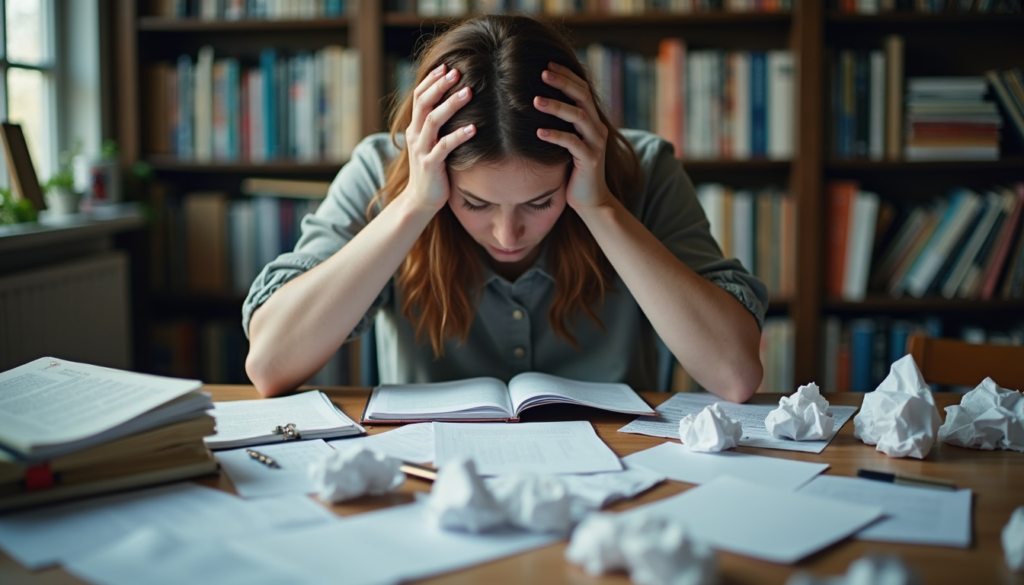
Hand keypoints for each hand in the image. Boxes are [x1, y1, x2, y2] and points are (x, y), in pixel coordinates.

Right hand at [403, 63, 474, 211]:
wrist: (421, 200)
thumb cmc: (432, 169)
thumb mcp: (431, 143)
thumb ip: (438, 125)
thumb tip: (457, 102)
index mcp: (415, 127)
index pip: (418, 96)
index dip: (431, 80)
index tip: (446, 66)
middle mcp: (415, 135)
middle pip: (424, 103)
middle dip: (440, 85)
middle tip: (457, 72)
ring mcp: (422, 150)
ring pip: (433, 121)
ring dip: (451, 105)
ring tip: (468, 92)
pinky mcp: (431, 165)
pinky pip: (444, 147)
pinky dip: (459, 136)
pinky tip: (473, 128)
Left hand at [534, 62, 612, 209]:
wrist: (591, 200)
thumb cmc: (574, 170)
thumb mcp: (569, 142)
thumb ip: (561, 124)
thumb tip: (535, 102)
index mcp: (593, 120)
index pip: (583, 89)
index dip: (567, 75)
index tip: (547, 63)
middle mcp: (598, 128)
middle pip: (583, 96)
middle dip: (563, 82)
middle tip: (542, 72)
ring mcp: (596, 144)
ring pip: (579, 117)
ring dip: (557, 106)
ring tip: (535, 100)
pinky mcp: (590, 160)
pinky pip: (573, 144)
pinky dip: (556, 136)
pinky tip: (539, 133)